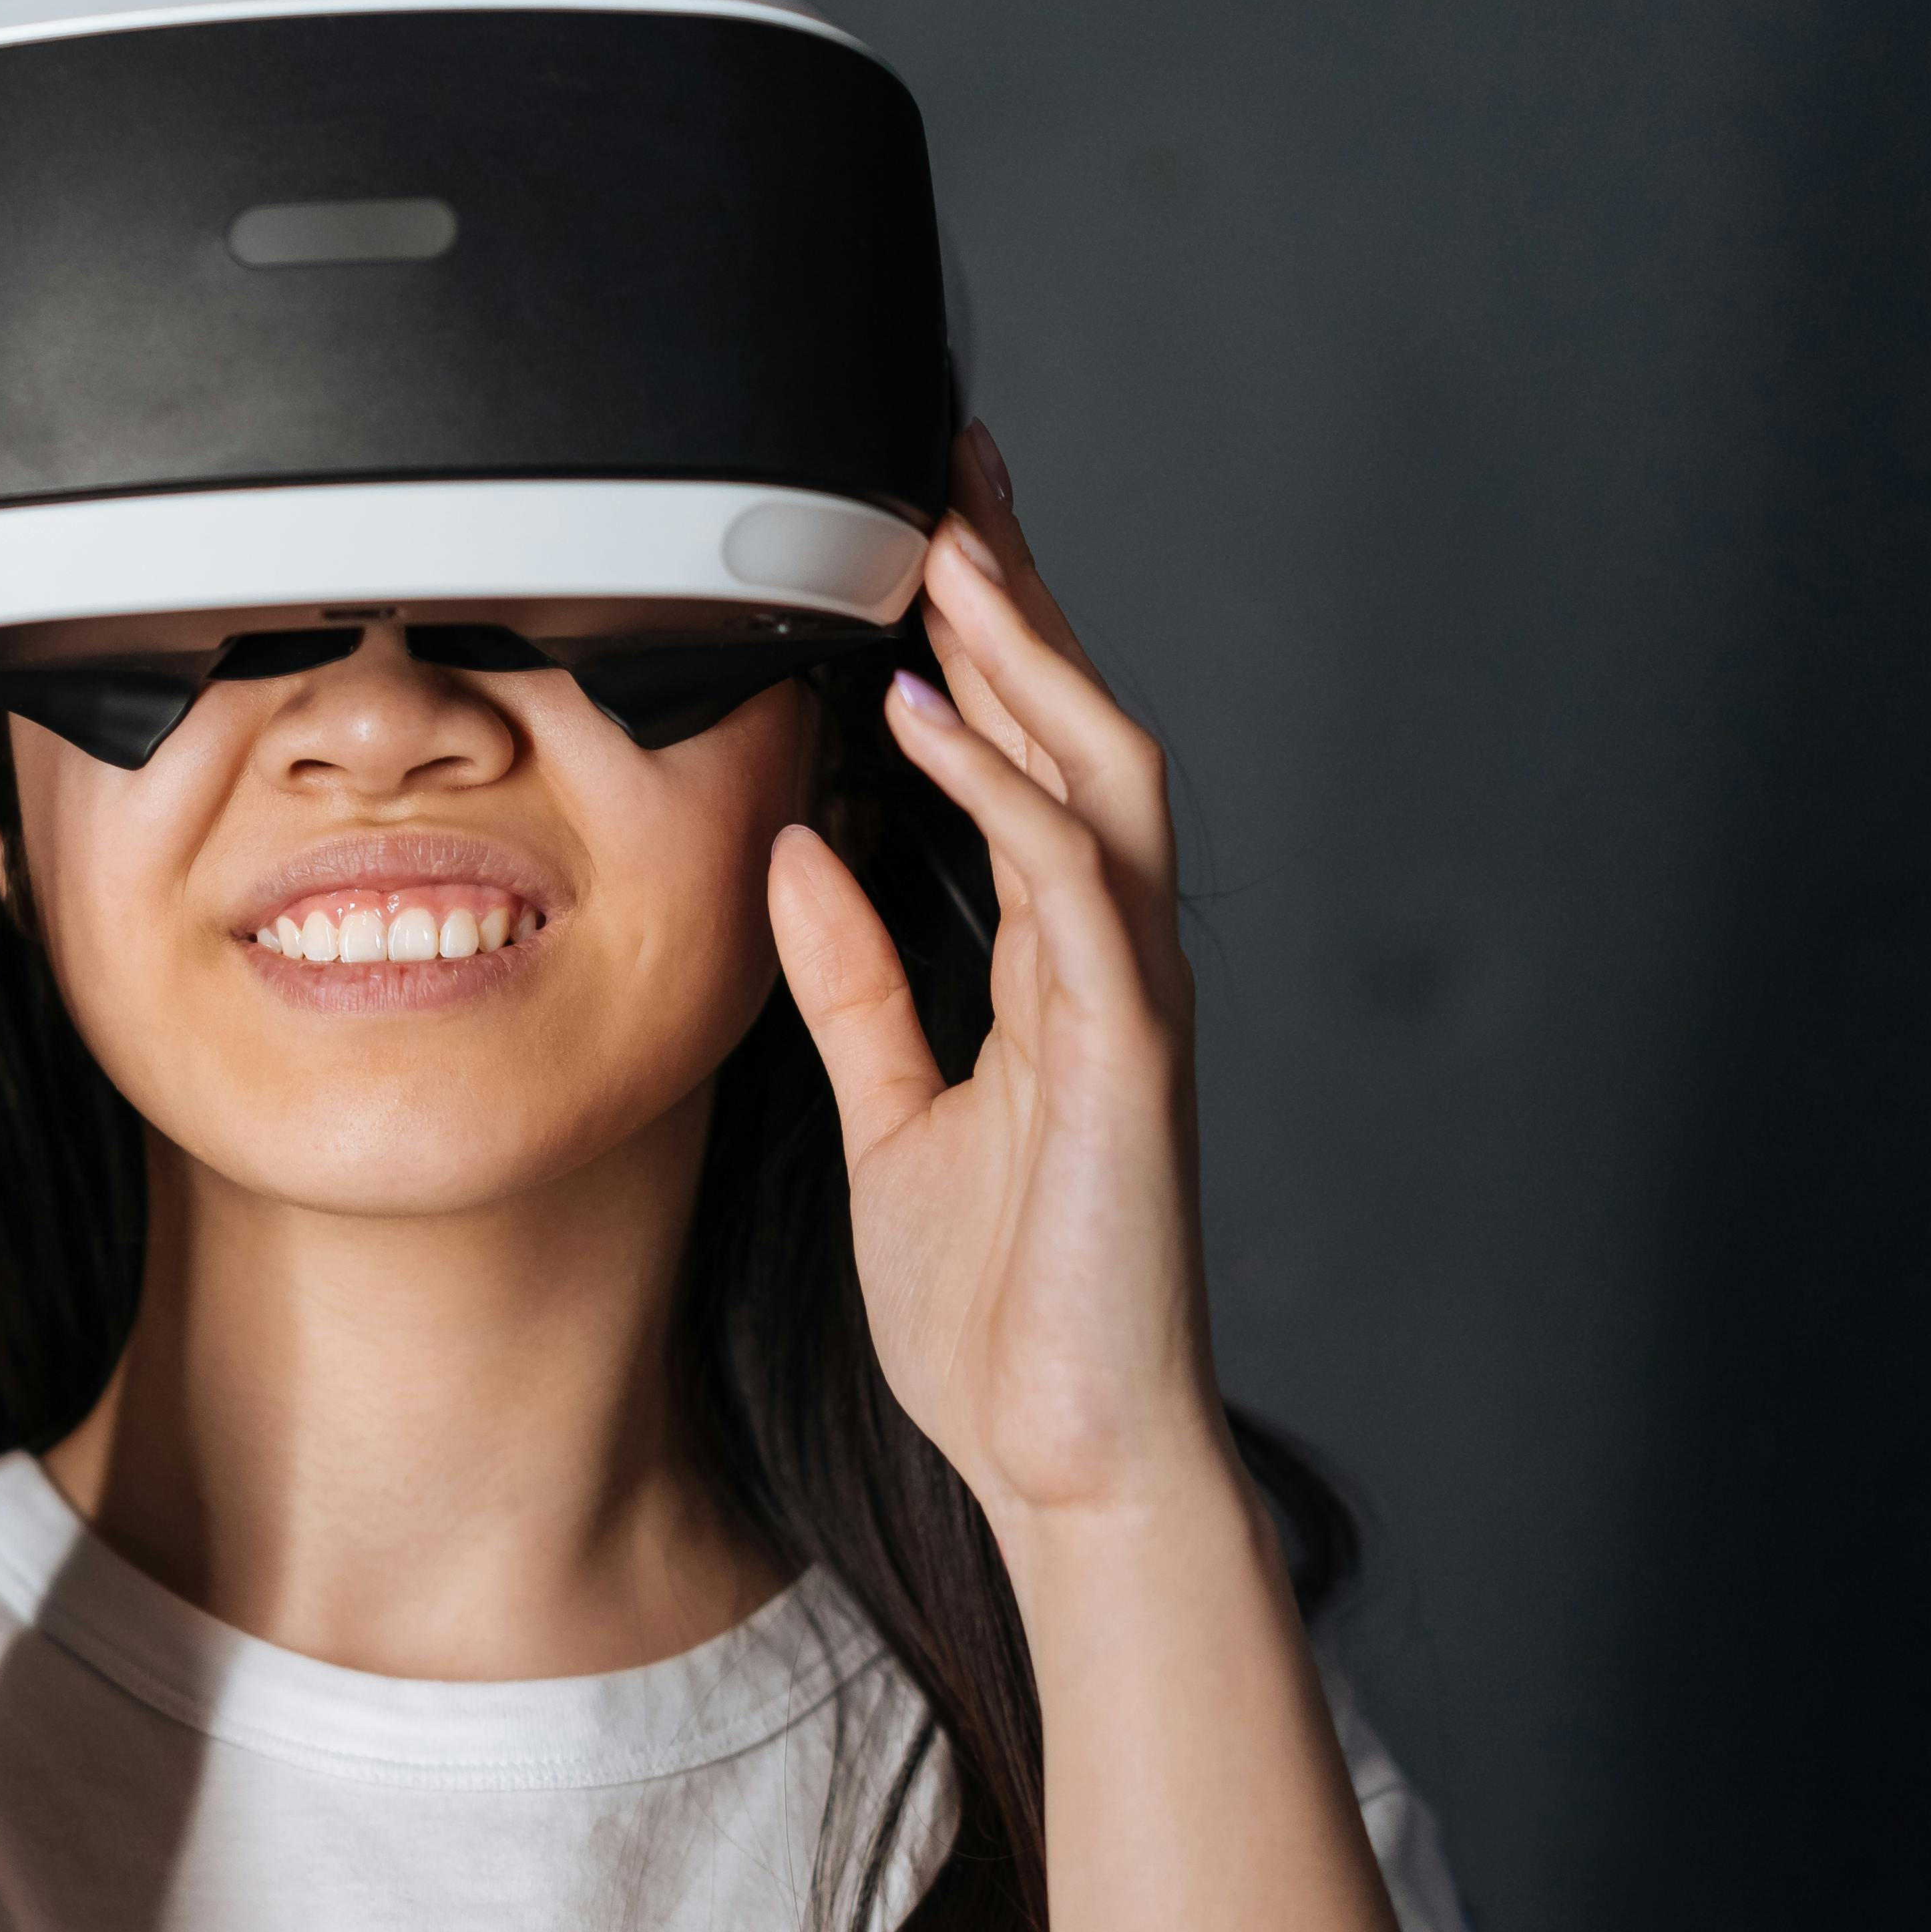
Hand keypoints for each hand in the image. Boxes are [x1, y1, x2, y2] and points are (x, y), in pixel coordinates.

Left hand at [766, 423, 1228, 1519]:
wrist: (1065, 1456)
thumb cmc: (1000, 1308)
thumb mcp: (893, 1117)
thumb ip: (857, 983)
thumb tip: (801, 852)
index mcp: (1057, 966)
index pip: (1026, 761)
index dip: (983, 643)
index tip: (919, 533)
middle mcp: (1109, 960)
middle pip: (1077, 729)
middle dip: (1019, 597)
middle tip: (946, 474)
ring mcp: (1129, 1001)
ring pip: (1100, 774)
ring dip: (1023, 656)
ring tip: (947, 550)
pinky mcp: (1127, 1056)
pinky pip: (1073, 887)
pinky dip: (1004, 793)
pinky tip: (936, 720)